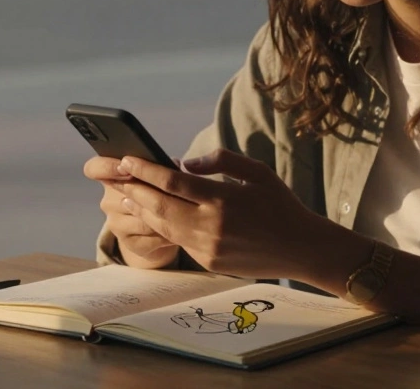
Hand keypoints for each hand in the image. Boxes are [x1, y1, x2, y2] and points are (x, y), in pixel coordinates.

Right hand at [84, 156, 179, 268]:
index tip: (124, 167)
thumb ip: (159, 167)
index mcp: (111, 178)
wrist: (159, 231)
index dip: (106, 167)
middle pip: (125, 194)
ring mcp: (115, 224)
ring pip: (142, 218)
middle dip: (152, 192)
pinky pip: (150, 238)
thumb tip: (171, 163)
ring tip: (181, 213)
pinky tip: (176, 231)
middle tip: (171, 190)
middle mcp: (108, 202)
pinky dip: (166, 234)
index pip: (94, 168)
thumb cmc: (159, 194)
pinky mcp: (128, 243)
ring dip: (163, 216)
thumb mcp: (158, 177)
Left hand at [113, 148, 324, 278]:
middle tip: (117, 175)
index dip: (145, 170)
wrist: (302, 249)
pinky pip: (178, 240)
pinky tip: (154, 214)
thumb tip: (185, 163)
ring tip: (128, 193)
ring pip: (163, 226)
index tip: (126, 159)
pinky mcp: (209, 262)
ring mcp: (208, 247)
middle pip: (159, 206)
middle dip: (135, 189)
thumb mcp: (257, 172)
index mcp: (223, 199)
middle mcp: (211, 226)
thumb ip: (221, 161)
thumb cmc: (281, 205)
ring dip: (143, 209)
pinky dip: (162, 225)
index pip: (172, 182)